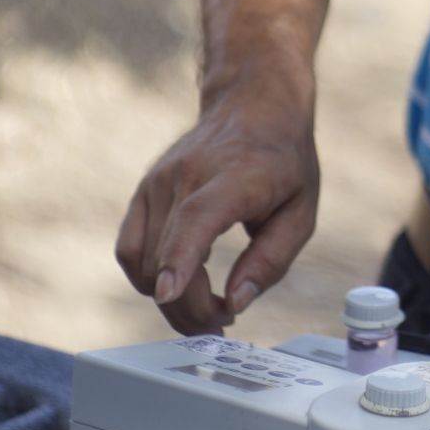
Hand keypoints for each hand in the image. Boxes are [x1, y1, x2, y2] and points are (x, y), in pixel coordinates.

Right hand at [114, 88, 319, 334]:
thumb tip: (235, 302)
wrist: (253, 106)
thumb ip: (270, 261)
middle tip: (221, 323)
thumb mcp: (300, 212)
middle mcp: (186, 176)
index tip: (169, 295)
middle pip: (167, 255)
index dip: (179, 260)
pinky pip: (129, 248)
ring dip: (168, 298)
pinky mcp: (143, 191)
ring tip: (204, 308)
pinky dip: (146, 276)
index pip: (195, 219)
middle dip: (189, 307)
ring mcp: (158, 182)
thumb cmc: (283, 161)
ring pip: (143, 261)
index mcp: (233, 177)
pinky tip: (178, 283)